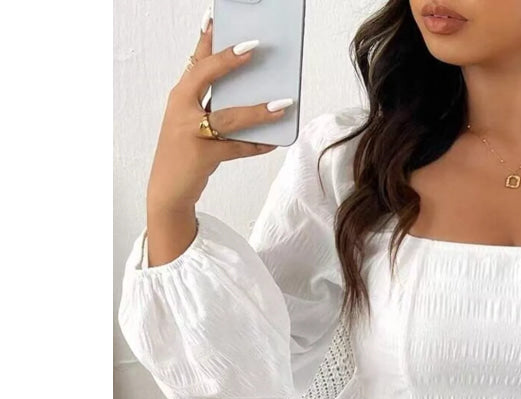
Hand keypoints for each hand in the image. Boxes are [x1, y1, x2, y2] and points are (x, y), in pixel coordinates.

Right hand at [146, 7, 288, 213]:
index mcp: (180, 96)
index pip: (194, 61)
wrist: (168, 188)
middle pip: (205, 77)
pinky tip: (274, 142)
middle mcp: (182, 109)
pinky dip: (257, 145)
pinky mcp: (203, 156)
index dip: (207, 39)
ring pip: (229, 117)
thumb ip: (212, 105)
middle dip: (228, 61)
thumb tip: (251, 93)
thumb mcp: (191, 122)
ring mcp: (191, 132)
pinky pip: (237, 148)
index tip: (217, 18)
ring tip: (283, 105)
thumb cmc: (185, 150)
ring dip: (258, 112)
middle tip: (254, 47)